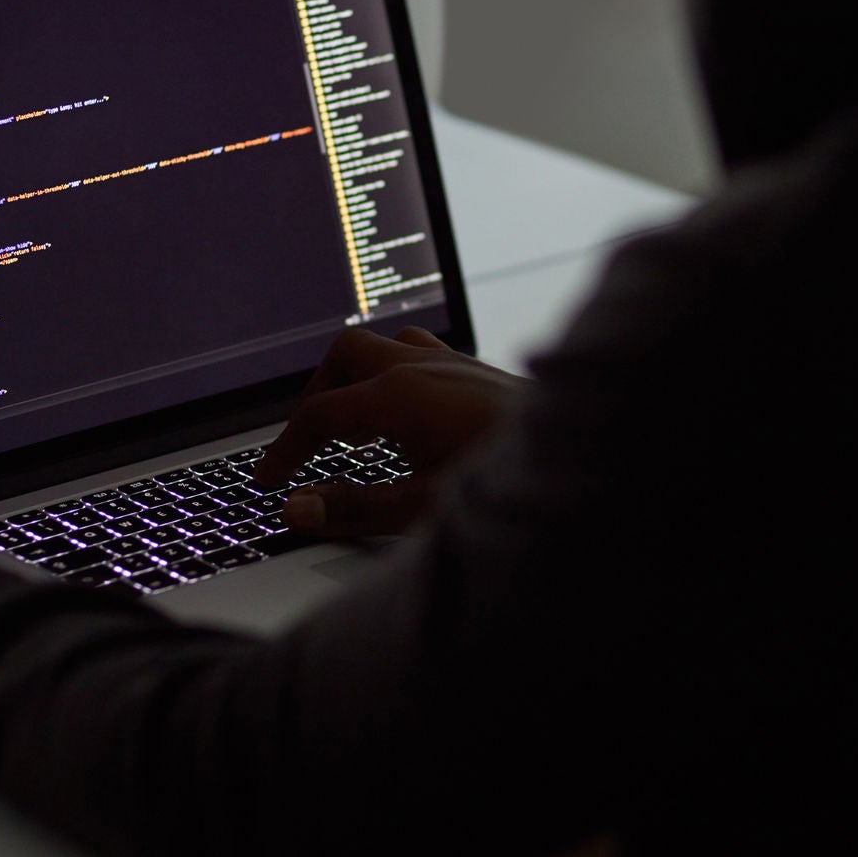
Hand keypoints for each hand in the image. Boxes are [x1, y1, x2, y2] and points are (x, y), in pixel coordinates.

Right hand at [253, 327, 525, 536]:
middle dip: (316, 394)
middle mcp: (422, 367)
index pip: (319, 415)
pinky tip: (409, 421)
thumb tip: (298, 508)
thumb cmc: (509, 481)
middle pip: (344, 356)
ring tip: (355, 433)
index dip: (286, 449)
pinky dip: (394, 379)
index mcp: (399, 394)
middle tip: (306, 442)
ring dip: (358, 381)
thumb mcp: (422, 507)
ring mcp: (452, 364)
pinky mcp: (477, 373)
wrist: (586, 454)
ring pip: (384, 348)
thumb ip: (355, 508)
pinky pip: (418, 355)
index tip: (270, 480)